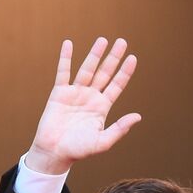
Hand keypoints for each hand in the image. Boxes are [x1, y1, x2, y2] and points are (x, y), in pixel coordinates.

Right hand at [26, 37, 140, 173]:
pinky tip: (68, 43)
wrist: (54, 152)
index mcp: (103, 107)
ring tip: (102, 39)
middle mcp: (91, 97)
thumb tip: (138, 116)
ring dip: (94, 54)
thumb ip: (120, 128)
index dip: (125, 72)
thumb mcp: (103, 141)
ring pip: (87, 69)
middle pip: (105, 72)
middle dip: (113, 57)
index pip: (117, 85)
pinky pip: (63, 72)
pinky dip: (65, 58)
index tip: (133, 58)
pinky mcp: (59, 93)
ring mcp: (75, 93)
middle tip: (122, 41)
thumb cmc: (79, 150)